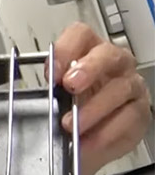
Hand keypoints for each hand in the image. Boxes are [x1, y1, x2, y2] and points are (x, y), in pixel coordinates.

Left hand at [53, 22, 151, 174]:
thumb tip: (35, 98)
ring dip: (94, 108)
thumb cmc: (72, 107)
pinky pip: (129, 117)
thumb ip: (49, 91)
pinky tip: (88, 140)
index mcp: (87, 51)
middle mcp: (113, 63)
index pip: (80, 35)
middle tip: (70, 86)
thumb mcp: (55, 96)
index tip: (51, 72)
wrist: (90, 137)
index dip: (65, 49)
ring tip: (72, 124)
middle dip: (89, 68)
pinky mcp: (139, 111)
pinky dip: (105, 131)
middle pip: (107, 54)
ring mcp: (130, 85)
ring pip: (121, 87)